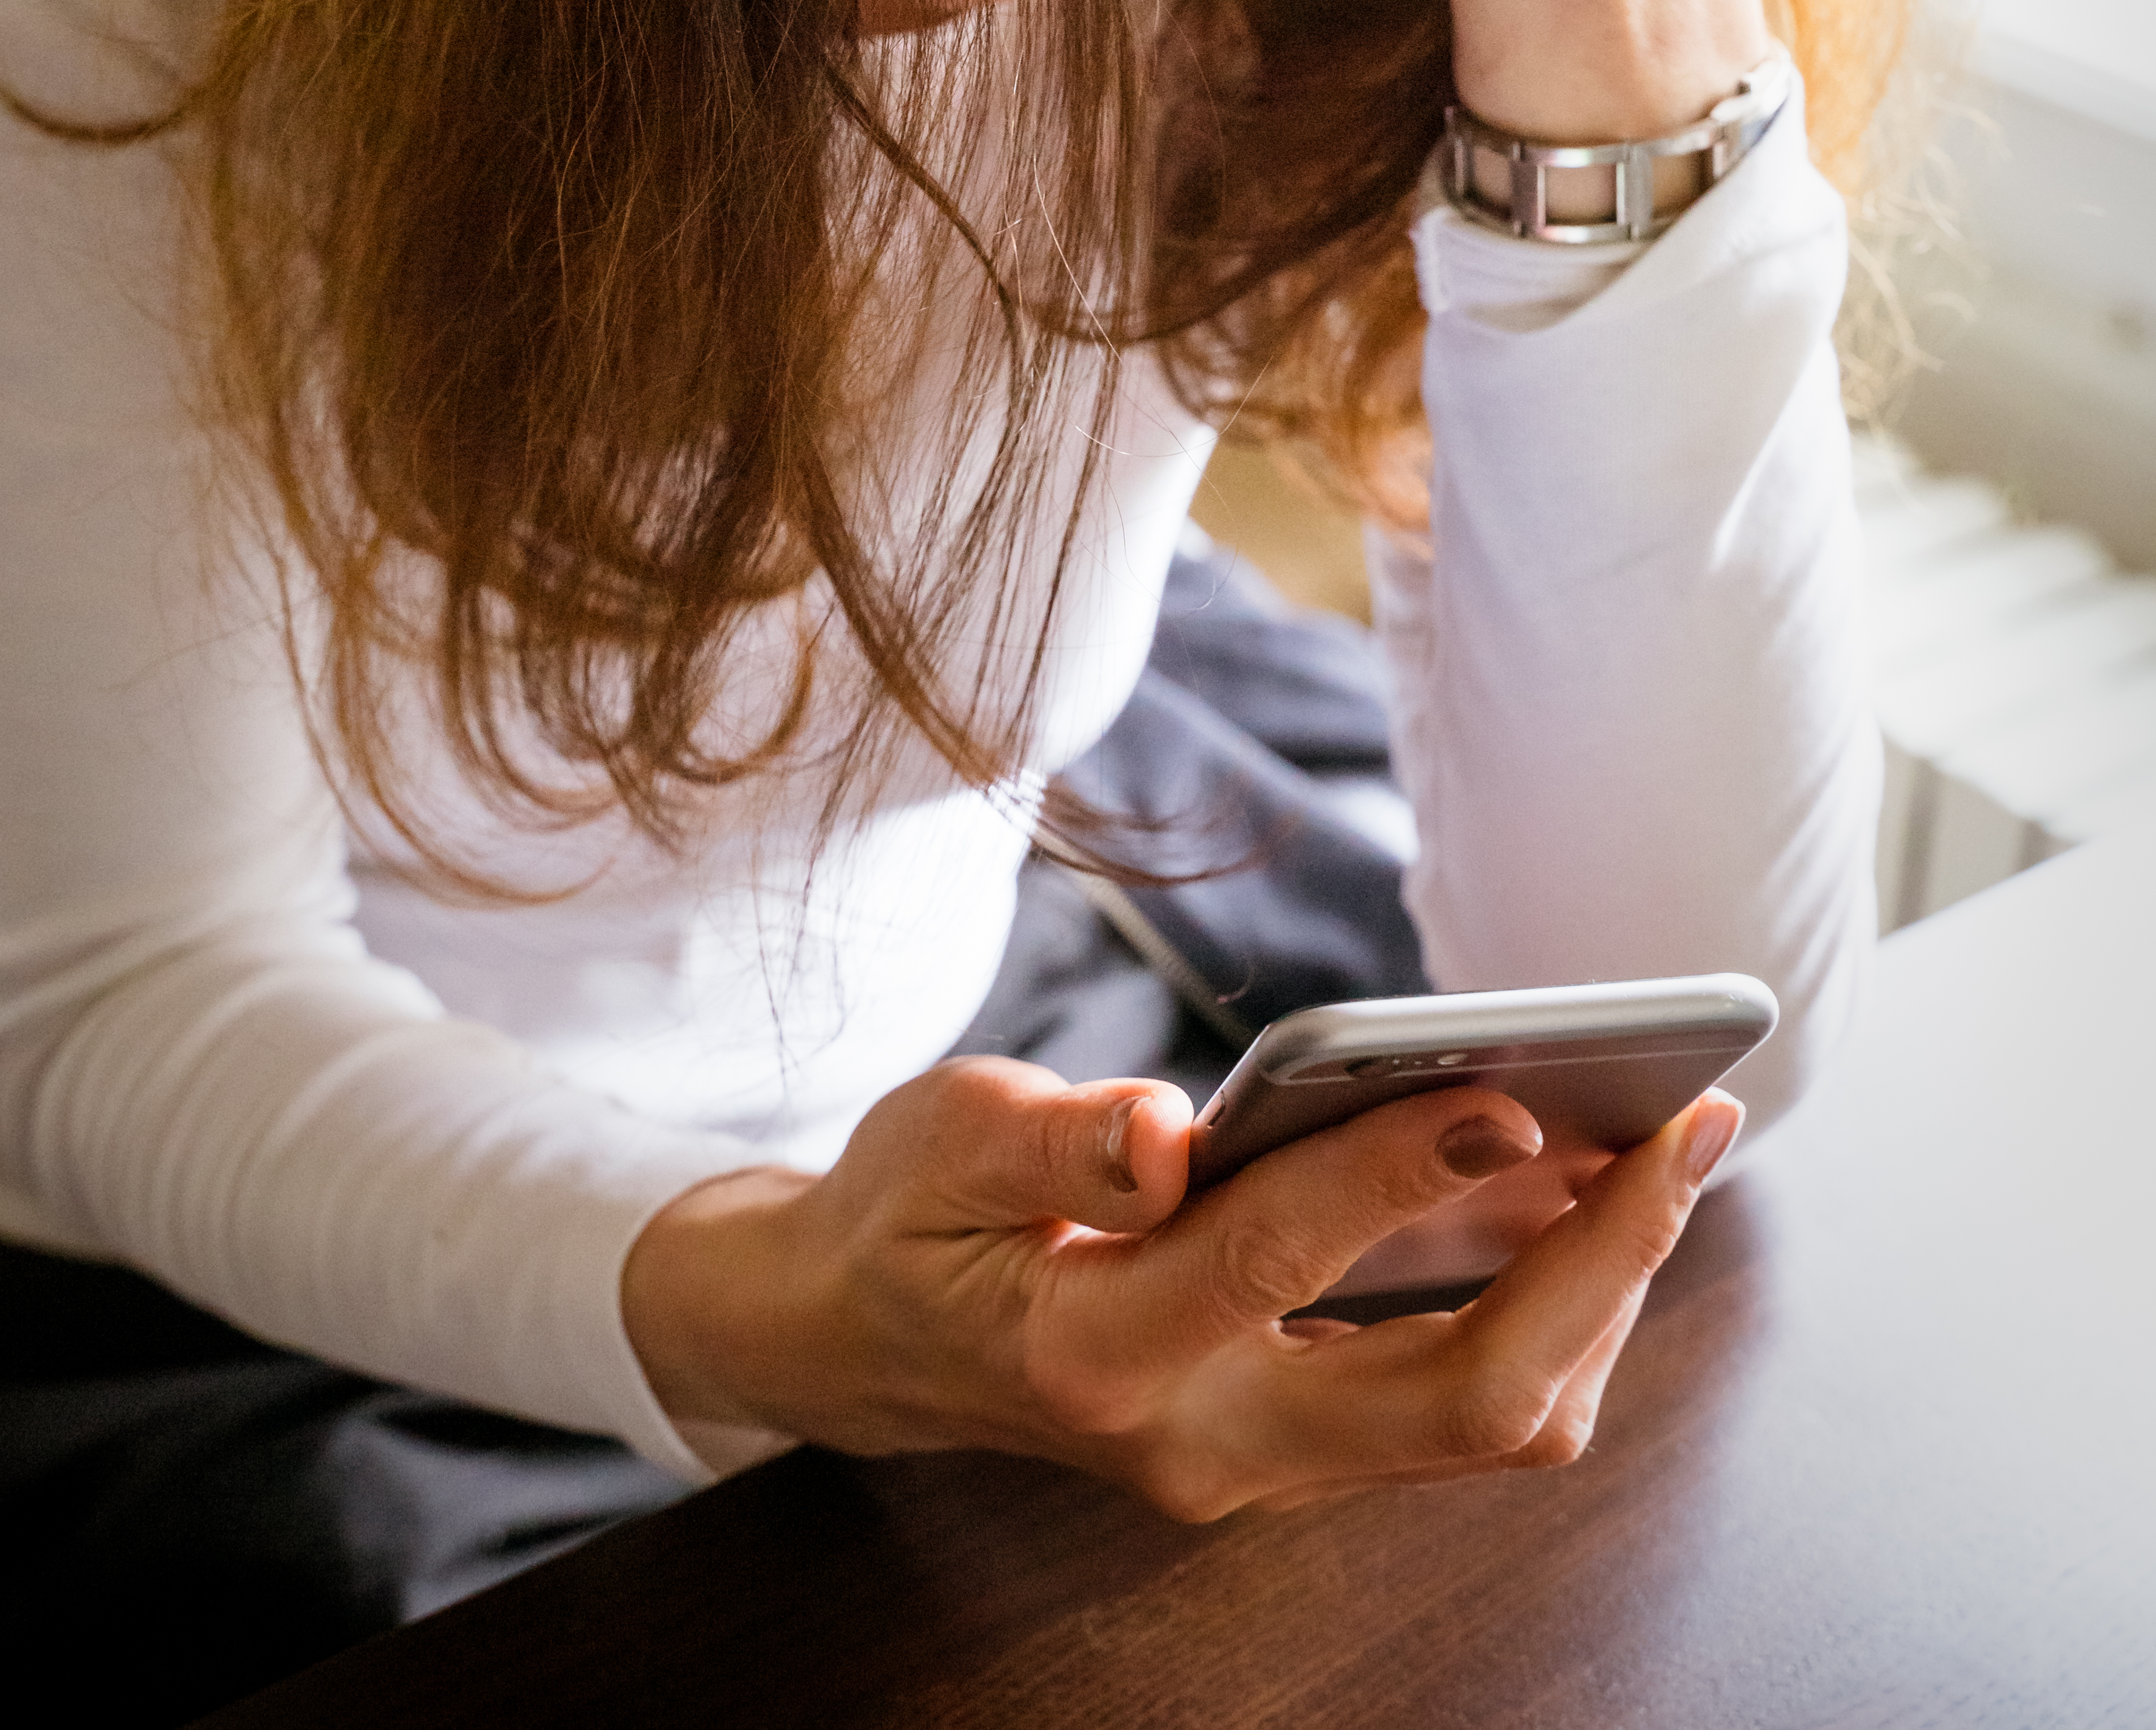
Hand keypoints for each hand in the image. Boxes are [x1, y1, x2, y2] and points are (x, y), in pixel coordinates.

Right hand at [621, 1055, 1742, 1519]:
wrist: (863, 1341)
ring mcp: (1260, 1463)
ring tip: (1662, 1145)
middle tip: (1690, 1123)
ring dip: (1598, 1289)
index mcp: (1099, 1349)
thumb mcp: (937, 1141)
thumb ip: (1050, 1137)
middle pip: (1462, 1397)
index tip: (1517, 1090)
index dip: (1406, 1172)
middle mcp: (1204, 1441)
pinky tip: (1580, 1199)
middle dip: (1603, 1266)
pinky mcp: (1293, 1445)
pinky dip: (1547, 1306)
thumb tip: (1164, 1125)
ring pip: (1491, 1418)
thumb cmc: (903, 1215)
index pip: (1286, 1258)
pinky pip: (1461, 1403)